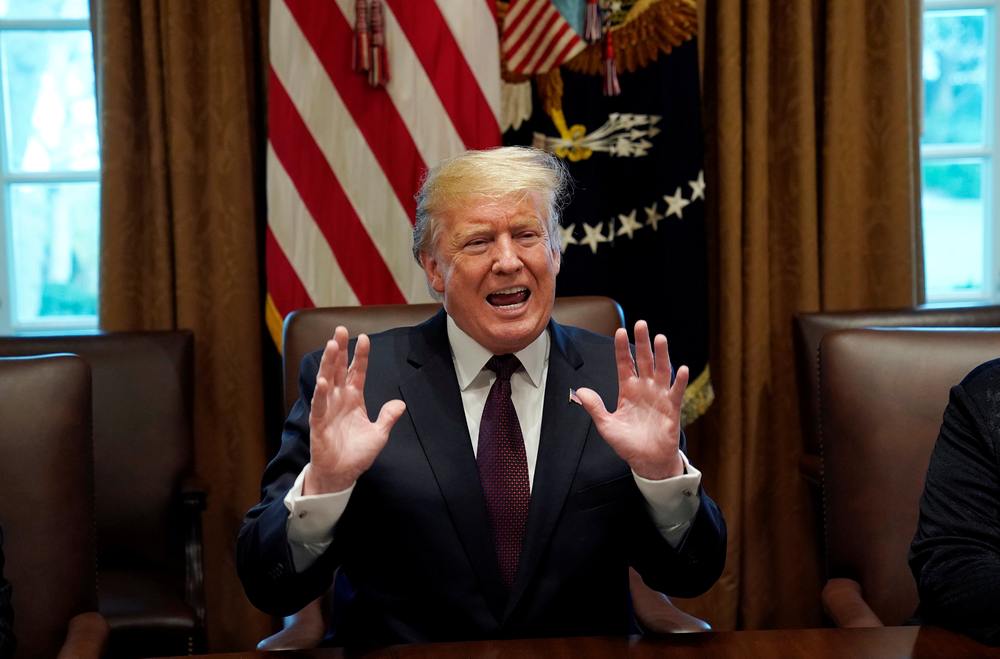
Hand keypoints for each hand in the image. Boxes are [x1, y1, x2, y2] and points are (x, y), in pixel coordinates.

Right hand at [304, 326, 405, 494]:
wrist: (341, 474)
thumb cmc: (357, 454)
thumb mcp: (379, 434)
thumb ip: (388, 417)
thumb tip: (400, 403)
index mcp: (354, 399)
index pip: (357, 372)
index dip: (361, 356)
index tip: (364, 338)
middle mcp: (339, 399)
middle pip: (339, 369)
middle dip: (339, 350)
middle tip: (341, 330)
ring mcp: (328, 408)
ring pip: (327, 380)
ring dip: (329, 363)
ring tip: (331, 345)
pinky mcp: (318, 421)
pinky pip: (319, 404)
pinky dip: (321, 392)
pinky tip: (323, 380)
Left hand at [574, 320, 687, 479]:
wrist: (647, 462)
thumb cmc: (628, 444)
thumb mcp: (606, 426)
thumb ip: (595, 408)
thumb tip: (581, 391)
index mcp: (627, 390)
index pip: (625, 364)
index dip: (622, 348)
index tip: (620, 331)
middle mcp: (644, 389)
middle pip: (644, 360)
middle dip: (642, 342)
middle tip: (641, 324)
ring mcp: (659, 396)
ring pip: (661, 370)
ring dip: (661, 355)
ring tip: (659, 338)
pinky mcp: (672, 408)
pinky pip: (676, 392)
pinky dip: (679, 380)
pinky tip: (681, 368)